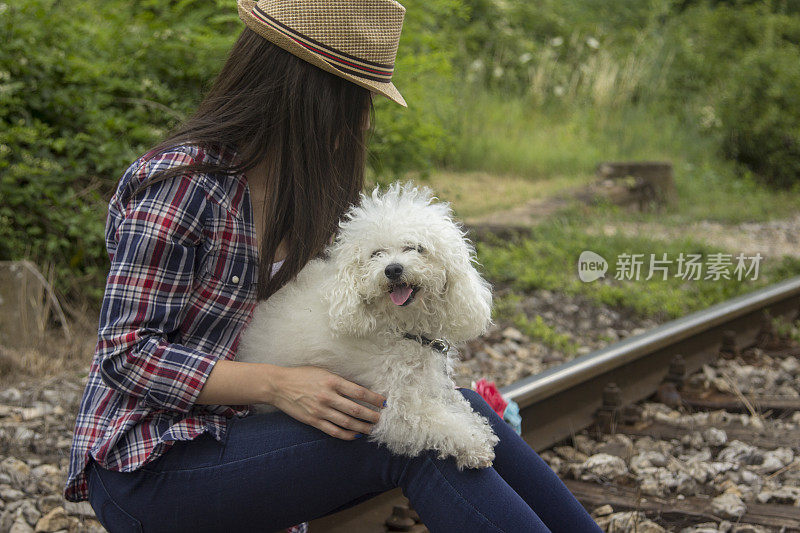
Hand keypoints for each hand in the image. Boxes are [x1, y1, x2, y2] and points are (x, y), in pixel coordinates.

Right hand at [266, 366, 385, 439]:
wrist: (279, 385)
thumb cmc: (302, 375)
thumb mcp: (323, 372)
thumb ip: (339, 381)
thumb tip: (360, 391)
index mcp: (331, 381)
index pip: (358, 392)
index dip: (373, 398)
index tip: (383, 402)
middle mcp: (327, 396)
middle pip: (355, 409)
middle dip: (371, 415)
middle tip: (381, 418)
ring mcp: (320, 410)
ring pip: (347, 423)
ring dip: (362, 427)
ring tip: (372, 428)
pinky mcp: (313, 421)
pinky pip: (334, 431)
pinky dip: (347, 435)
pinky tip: (355, 435)